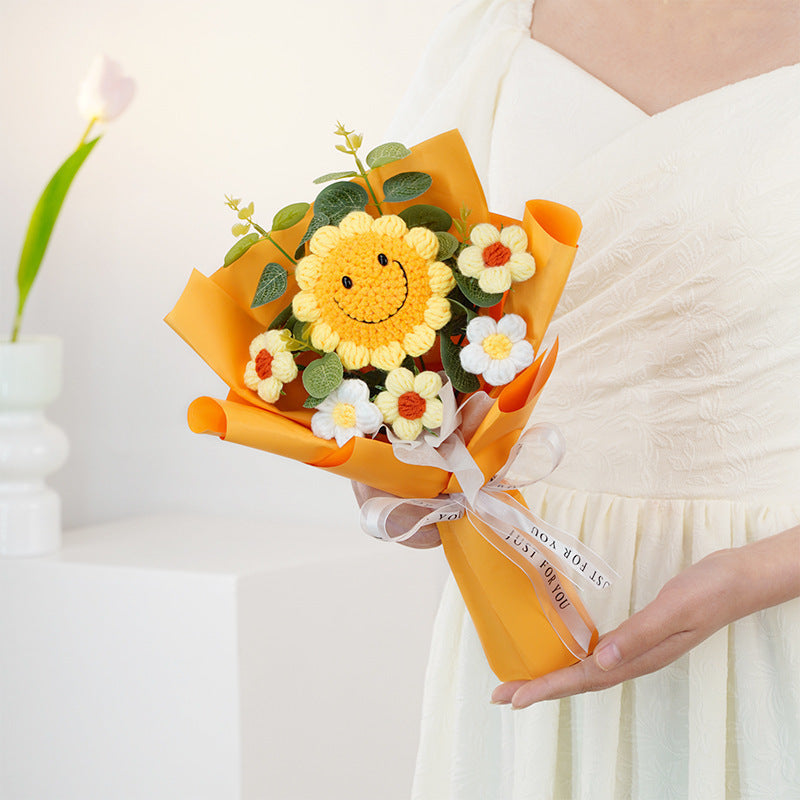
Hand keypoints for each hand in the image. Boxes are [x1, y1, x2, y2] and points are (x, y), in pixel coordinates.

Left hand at [491, 527, 799, 708]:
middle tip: (501, 696)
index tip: (514, 698)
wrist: (736, 579)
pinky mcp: (639, 634)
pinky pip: (598, 655)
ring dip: (552, 677)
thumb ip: (640, 634)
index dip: (547, 688)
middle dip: (539, 689)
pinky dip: (574, 660)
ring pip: (587, 670)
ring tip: (522, 683)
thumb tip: (601, 660)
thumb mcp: (674, 609)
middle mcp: (634, 658)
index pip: (584, 678)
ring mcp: (637, 648)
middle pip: (578, 680)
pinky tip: (563, 655)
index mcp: (639, 657)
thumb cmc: (707, 591)